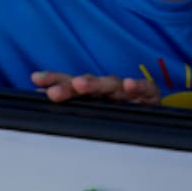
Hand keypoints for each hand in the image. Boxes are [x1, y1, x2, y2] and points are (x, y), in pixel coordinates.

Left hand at [31, 71, 160, 104]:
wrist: (155, 110)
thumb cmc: (121, 107)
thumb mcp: (95, 106)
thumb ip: (70, 100)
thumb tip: (37, 95)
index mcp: (93, 89)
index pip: (71, 82)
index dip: (54, 79)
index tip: (35, 79)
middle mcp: (108, 87)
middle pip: (87, 83)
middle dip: (69, 86)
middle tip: (54, 93)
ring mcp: (128, 90)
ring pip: (111, 84)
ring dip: (96, 84)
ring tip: (81, 85)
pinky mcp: (150, 95)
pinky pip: (146, 90)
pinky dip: (138, 87)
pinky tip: (129, 85)